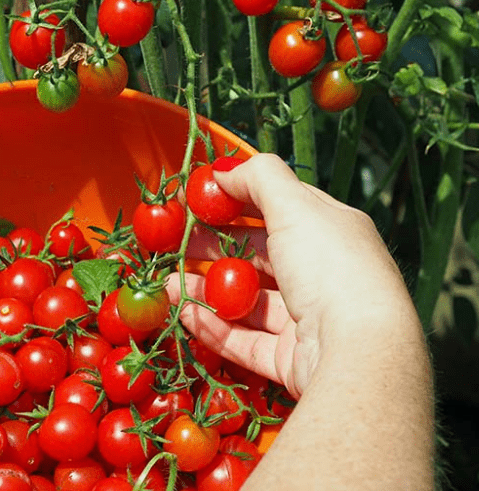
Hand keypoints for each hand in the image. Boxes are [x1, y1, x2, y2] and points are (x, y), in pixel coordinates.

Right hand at [167, 153, 421, 398]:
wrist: (357, 352)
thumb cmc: (330, 268)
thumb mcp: (296, 207)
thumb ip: (258, 178)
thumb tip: (222, 168)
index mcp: (332, 232)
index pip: (280, 208)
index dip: (237, 200)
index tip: (196, 201)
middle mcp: (322, 275)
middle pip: (258, 256)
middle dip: (213, 248)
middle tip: (175, 244)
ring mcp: (307, 319)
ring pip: (247, 301)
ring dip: (205, 290)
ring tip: (170, 283)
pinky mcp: (291, 358)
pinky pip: (244, 339)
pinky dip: (213, 326)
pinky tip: (184, 313)